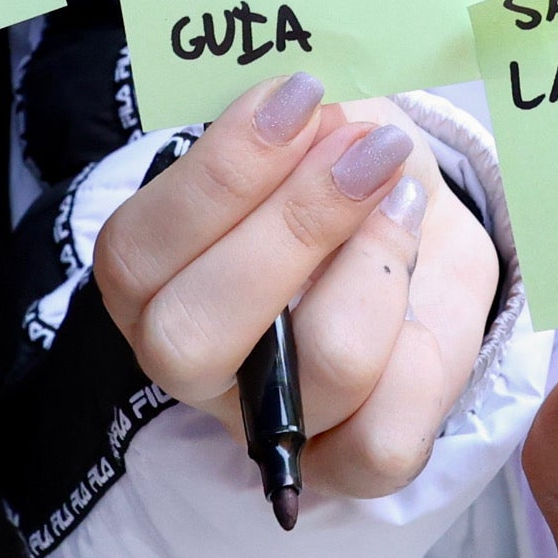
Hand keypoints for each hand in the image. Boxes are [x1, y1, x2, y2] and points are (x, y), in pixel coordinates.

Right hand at [93, 74, 494, 502]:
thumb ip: (301, 119)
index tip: (297, 94)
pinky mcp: (350, 463)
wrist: (414, 217)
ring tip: (401, 191)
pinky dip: (419, 352)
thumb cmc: (337, 167)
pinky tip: (420, 277)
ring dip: (375, 266)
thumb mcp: (314, 123)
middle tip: (364, 146)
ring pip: (316, 374)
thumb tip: (317, 110)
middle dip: (294, 226)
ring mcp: (272, 423)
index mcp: (148, 280)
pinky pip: (380, 443)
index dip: (219, 174)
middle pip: (195, 336)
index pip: (137, 255)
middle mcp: (194, 364)